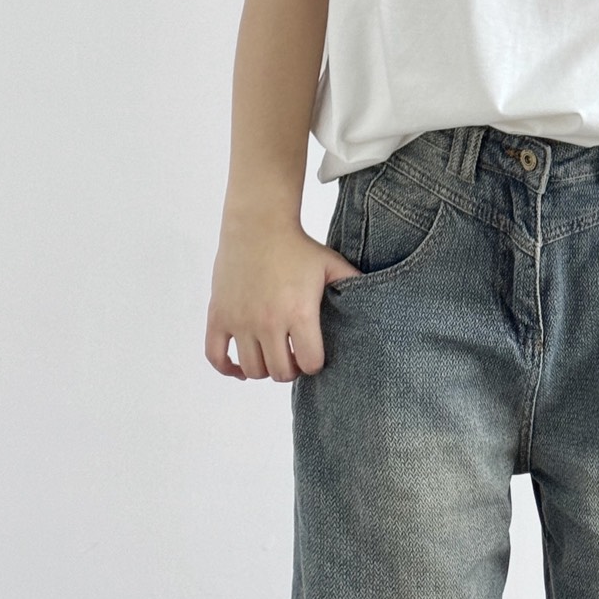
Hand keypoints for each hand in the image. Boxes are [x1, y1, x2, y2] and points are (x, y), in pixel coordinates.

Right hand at [204, 208, 358, 381]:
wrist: (257, 225)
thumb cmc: (298, 247)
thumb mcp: (332, 265)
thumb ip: (355, 285)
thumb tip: (383, 299)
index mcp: (299, 313)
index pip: (309, 364)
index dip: (313, 364)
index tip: (313, 354)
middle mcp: (268, 321)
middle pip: (279, 373)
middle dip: (290, 369)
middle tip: (292, 356)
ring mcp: (240, 320)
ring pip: (252, 369)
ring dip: (263, 369)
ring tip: (271, 355)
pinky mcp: (218, 316)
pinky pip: (215, 356)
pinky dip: (227, 368)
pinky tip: (240, 367)